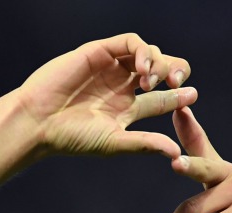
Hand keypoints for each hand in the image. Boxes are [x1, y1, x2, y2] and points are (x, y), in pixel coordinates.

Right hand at [17, 33, 197, 158]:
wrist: (39, 121)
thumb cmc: (72, 138)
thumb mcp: (114, 143)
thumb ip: (145, 144)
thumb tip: (177, 152)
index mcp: (127, 109)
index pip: (162, 99)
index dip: (180, 97)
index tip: (192, 96)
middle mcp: (122, 86)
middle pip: (161, 70)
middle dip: (175, 72)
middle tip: (176, 83)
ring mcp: (111, 67)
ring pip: (149, 53)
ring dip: (158, 62)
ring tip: (150, 81)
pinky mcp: (99, 51)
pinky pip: (129, 41)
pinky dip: (142, 50)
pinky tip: (142, 67)